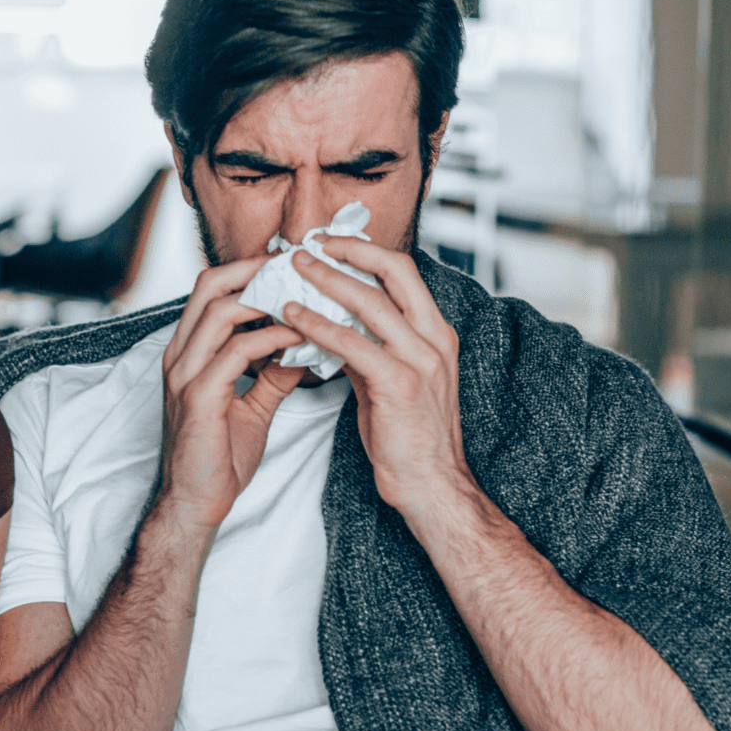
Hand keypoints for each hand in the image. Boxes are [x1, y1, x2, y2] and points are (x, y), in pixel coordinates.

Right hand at [157, 259, 306, 530]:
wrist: (196, 504)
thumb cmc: (218, 458)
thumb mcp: (253, 406)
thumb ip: (273, 374)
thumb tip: (305, 349)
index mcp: (190, 353)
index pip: (212, 289)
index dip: (250, 269)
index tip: (291, 266)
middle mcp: (181, 355)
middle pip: (210, 285)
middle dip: (256, 269)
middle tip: (298, 268)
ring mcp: (185, 374)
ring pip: (219, 309)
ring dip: (266, 298)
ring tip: (304, 298)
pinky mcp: (198, 396)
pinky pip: (235, 351)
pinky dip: (269, 339)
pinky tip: (297, 340)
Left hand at [281, 238, 468, 528]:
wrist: (432, 486)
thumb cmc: (410, 440)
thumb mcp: (391, 384)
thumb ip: (368, 351)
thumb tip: (333, 329)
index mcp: (436, 334)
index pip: (404, 273)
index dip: (367, 252)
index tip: (332, 243)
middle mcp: (434, 339)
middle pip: (394, 271)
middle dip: (349, 251)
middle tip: (310, 245)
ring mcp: (421, 360)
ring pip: (371, 301)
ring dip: (328, 279)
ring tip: (294, 269)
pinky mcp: (400, 384)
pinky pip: (353, 343)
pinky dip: (319, 324)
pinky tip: (294, 317)